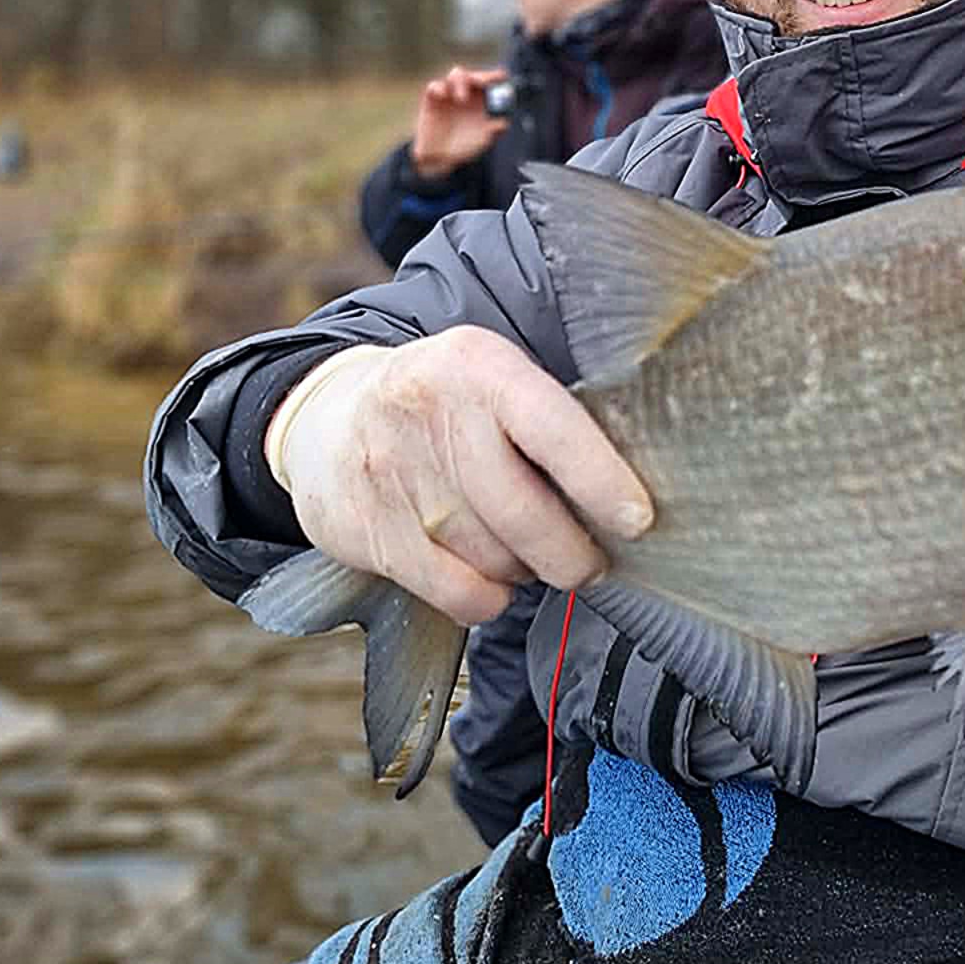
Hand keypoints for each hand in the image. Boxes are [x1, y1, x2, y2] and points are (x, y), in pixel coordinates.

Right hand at [265, 328, 652, 624]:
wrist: (326, 418)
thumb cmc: (444, 407)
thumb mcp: (491, 379)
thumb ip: (549, 421)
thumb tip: (627, 496)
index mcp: (479, 365)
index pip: (552, 428)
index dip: (601, 480)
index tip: (638, 520)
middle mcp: (432, 413)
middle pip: (524, 513)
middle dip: (573, 554)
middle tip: (591, 563)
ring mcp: (393, 473)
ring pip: (494, 558)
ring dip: (526, 571)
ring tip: (526, 554)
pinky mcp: (367, 529)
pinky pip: (457, 592)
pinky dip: (487, 598)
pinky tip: (489, 577)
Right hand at [409, 65, 510, 178]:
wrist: (439, 156)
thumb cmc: (463, 146)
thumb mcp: (481, 140)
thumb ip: (492, 131)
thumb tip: (503, 123)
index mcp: (480, 100)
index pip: (488, 83)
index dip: (494, 77)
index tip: (502, 76)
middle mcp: (466, 93)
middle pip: (473, 76)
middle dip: (480, 76)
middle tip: (483, 84)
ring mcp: (449, 94)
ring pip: (455, 75)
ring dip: (461, 81)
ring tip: (462, 99)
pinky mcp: (432, 100)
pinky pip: (434, 87)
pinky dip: (439, 88)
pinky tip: (443, 95)